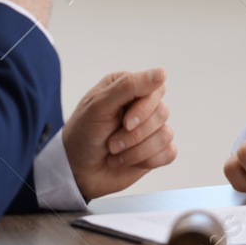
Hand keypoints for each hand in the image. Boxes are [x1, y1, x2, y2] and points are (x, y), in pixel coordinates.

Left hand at [62, 68, 175, 200]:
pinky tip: (128, 161)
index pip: (155, 89)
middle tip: (112, 144)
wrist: (76, 171)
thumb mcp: (99, 106)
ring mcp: (150, 129)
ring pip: (165, 135)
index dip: (144, 108)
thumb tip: (161, 73)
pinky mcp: (155, 151)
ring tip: (114, 154)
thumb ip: (128, 86)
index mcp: (128, 87)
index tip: (125, 123)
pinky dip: (147, 161)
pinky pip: (169, 153)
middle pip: (162, 113)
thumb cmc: (82, 135)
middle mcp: (141, 105)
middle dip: (136, 134)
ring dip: (137, 151)